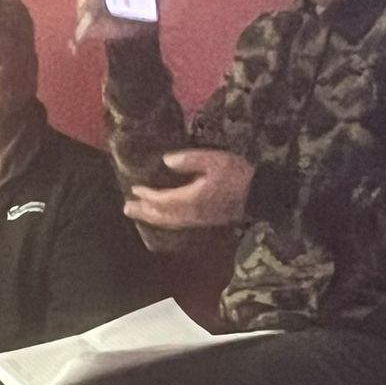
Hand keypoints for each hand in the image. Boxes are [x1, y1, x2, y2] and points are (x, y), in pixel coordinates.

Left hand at [124, 149, 254, 228]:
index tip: (135, 189)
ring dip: (151, 218)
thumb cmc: (237, 174)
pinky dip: (165, 222)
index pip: (162, 200)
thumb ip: (189, 160)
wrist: (259, 196)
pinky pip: (178, 224)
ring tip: (137, 213)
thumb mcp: (214, 160)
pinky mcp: (204, 222)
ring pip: (169, 222)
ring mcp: (198, 220)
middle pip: (161, 215)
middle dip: (143, 211)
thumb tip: (166, 161)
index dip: (147, 196)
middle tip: (126, 207)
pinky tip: (162, 218)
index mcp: (191, 198)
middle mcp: (191, 213)